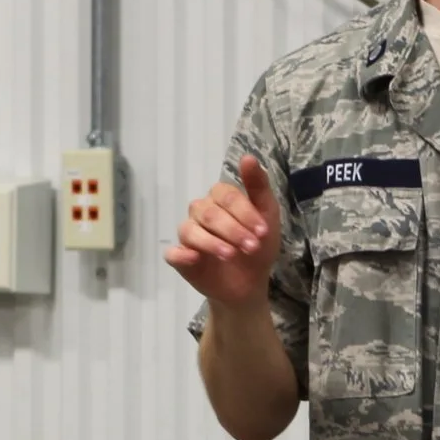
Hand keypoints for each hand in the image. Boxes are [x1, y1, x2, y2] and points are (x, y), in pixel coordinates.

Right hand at [166, 154, 284, 305]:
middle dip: (233, 230)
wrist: (250, 283)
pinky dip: (181, 254)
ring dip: (212, 242)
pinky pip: (172, 253)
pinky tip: (194, 258)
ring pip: (190, 230)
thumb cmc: (258, 245)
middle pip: (209, 213)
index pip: (226, 196)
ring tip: (231, 255)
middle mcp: (200, 212)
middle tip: (252, 247)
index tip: (263, 231)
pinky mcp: (180, 258)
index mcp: (220, 198)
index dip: (245, 212)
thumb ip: (258, 186)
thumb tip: (247, 157)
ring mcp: (188, 235)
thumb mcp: (267, 215)